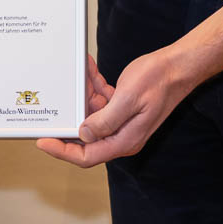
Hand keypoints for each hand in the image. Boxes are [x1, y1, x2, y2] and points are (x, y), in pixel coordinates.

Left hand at [36, 47, 187, 167]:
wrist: (178, 67)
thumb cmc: (159, 81)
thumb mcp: (128, 98)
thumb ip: (105, 120)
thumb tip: (83, 135)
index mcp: (124, 140)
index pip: (86, 156)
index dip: (62, 151)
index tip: (43, 142)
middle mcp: (122, 135)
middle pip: (86, 137)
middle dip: (72, 116)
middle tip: (58, 101)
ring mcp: (123, 122)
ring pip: (92, 116)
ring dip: (83, 97)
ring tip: (80, 75)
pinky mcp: (124, 109)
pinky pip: (102, 103)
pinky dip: (94, 88)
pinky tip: (90, 72)